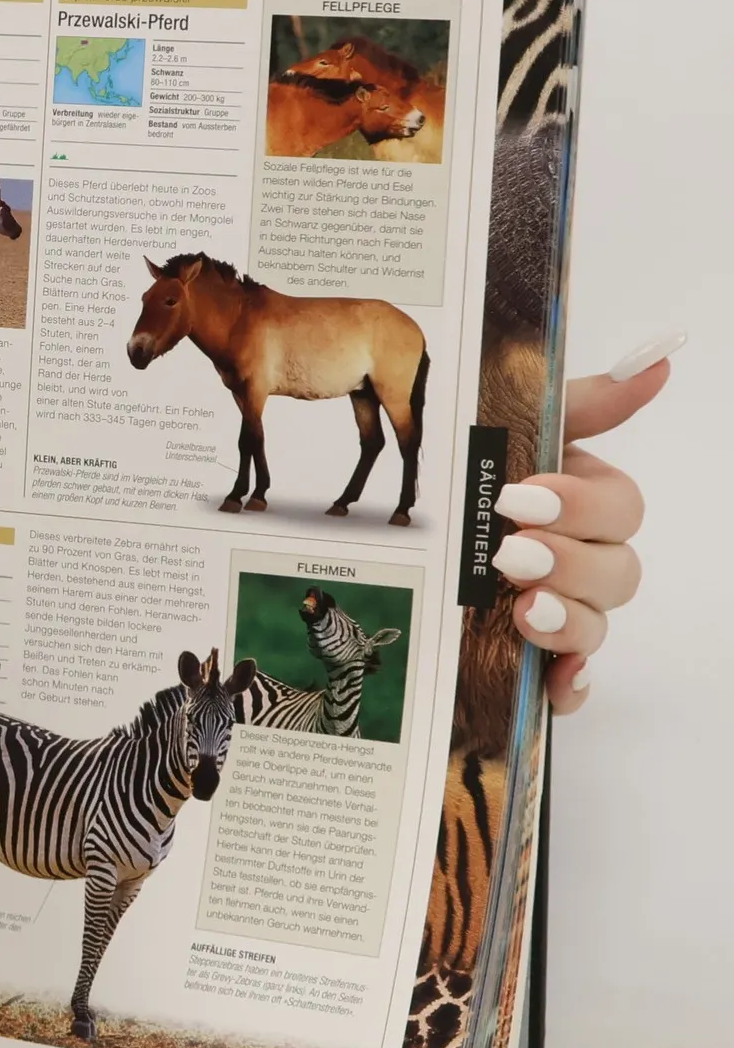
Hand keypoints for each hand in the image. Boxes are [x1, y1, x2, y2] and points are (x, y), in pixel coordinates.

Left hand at [491, 331, 682, 715]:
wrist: (390, 533)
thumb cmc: (461, 475)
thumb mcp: (508, 427)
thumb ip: (582, 401)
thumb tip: (657, 362)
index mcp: (581, 502)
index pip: (620, 509)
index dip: (581, 506)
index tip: (520, 499)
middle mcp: (577, 558)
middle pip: (618, 572)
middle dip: (569, 562)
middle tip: (508, 555)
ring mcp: (557, 612)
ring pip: (597, 626)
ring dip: (569, 620)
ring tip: (522, 610)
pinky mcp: (530, 660)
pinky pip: (569, 683)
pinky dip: (568, 685)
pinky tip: (552, 682)